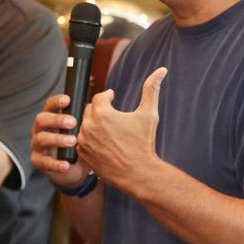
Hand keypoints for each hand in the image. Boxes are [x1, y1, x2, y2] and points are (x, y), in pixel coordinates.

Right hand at [30, 94, 90, 187]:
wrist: (73, 168)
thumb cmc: (79, 142)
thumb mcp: (86, 126)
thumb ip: (93, 110)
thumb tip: (110, 93)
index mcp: (51, 116)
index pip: (49, 104)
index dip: (57, 101)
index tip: (68, 100)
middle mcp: (41, 129)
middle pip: (42, 119)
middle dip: (57, 120)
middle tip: (73, 122)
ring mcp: (37, 145)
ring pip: (41, 139)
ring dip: (57, 139)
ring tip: (73, 141)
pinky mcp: (38, 161)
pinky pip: (43, 162)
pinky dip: (55, 164)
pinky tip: (66, 164)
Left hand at [77, 67, 166, 192]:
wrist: (138, 173)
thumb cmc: (144, 144)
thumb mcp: (149, 114)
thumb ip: (151, 89)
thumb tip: (161, 70)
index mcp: (102, 113)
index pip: (100, 96)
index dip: (108, 96)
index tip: (113, 97)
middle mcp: (89, 125)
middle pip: (90, 108)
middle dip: (100, 109)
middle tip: (111, 114)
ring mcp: (83, 140)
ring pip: (85, 123)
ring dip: (94, 123)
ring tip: (108, 128)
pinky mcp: (82, 152)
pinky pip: (82, 139)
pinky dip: (90, 138)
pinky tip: (103, 142)